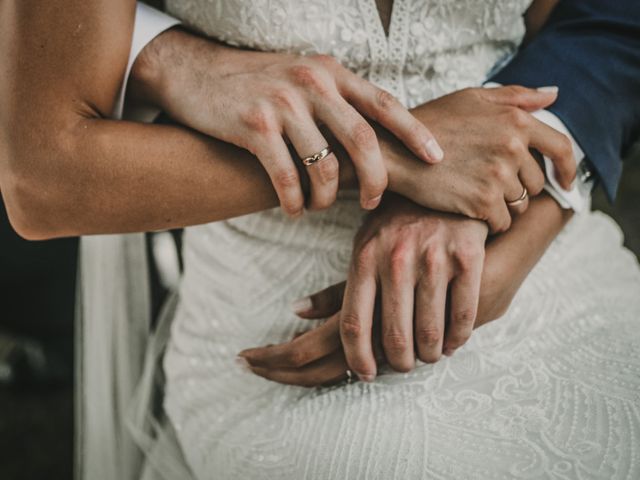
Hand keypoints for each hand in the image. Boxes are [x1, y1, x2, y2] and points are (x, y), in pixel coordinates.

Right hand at [130, 28, 441, 215]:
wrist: (197, 72)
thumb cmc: (258, 83)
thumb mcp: (304, 77)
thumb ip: (337, 99)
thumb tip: (373, 139)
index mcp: (331, 73)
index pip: (384, 103)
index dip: (414, 132)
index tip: (436, 158)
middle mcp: (312, 84)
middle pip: (362, 139)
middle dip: (375, 179)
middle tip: (373, 201)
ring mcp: (283, 104)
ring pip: (323, 166)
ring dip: (326, 197)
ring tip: (318, 205)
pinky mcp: (254, 125)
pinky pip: (286, 177)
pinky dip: (293, 202)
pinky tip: (292, 208)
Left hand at [239, 194, 489, 383]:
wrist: (448, 181)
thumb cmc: (400, 221)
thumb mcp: (364, 244)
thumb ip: (338, 283)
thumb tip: (297, 311)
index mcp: (364, 257)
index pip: (352, 323)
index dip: (358, 359)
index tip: (366, 374)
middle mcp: (396, 258)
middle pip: (393, 336)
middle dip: (399, 363)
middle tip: (403, 367)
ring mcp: (433, 256)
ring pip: (430, 332)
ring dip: (429, 354)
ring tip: (429, 356)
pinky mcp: (467, 256)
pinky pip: (462, 315)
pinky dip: (457, 338)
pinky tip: (453, 342)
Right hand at [384, 86, 575, 231]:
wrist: (394, 152)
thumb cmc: (430, 124)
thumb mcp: (472, 99)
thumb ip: (516, 96)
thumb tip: (554, 95)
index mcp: (515, 119)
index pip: (561, 148)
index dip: (568, 169)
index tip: (565, 182)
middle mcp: (512, 147)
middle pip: (535, 183)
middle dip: (516, 187)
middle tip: (485, 183)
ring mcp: (498, 175)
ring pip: (518, 205)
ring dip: (501, 205)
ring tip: (472, 192)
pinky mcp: (483, 202)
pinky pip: (502, 222)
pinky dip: (489, 221)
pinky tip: (468, 209)